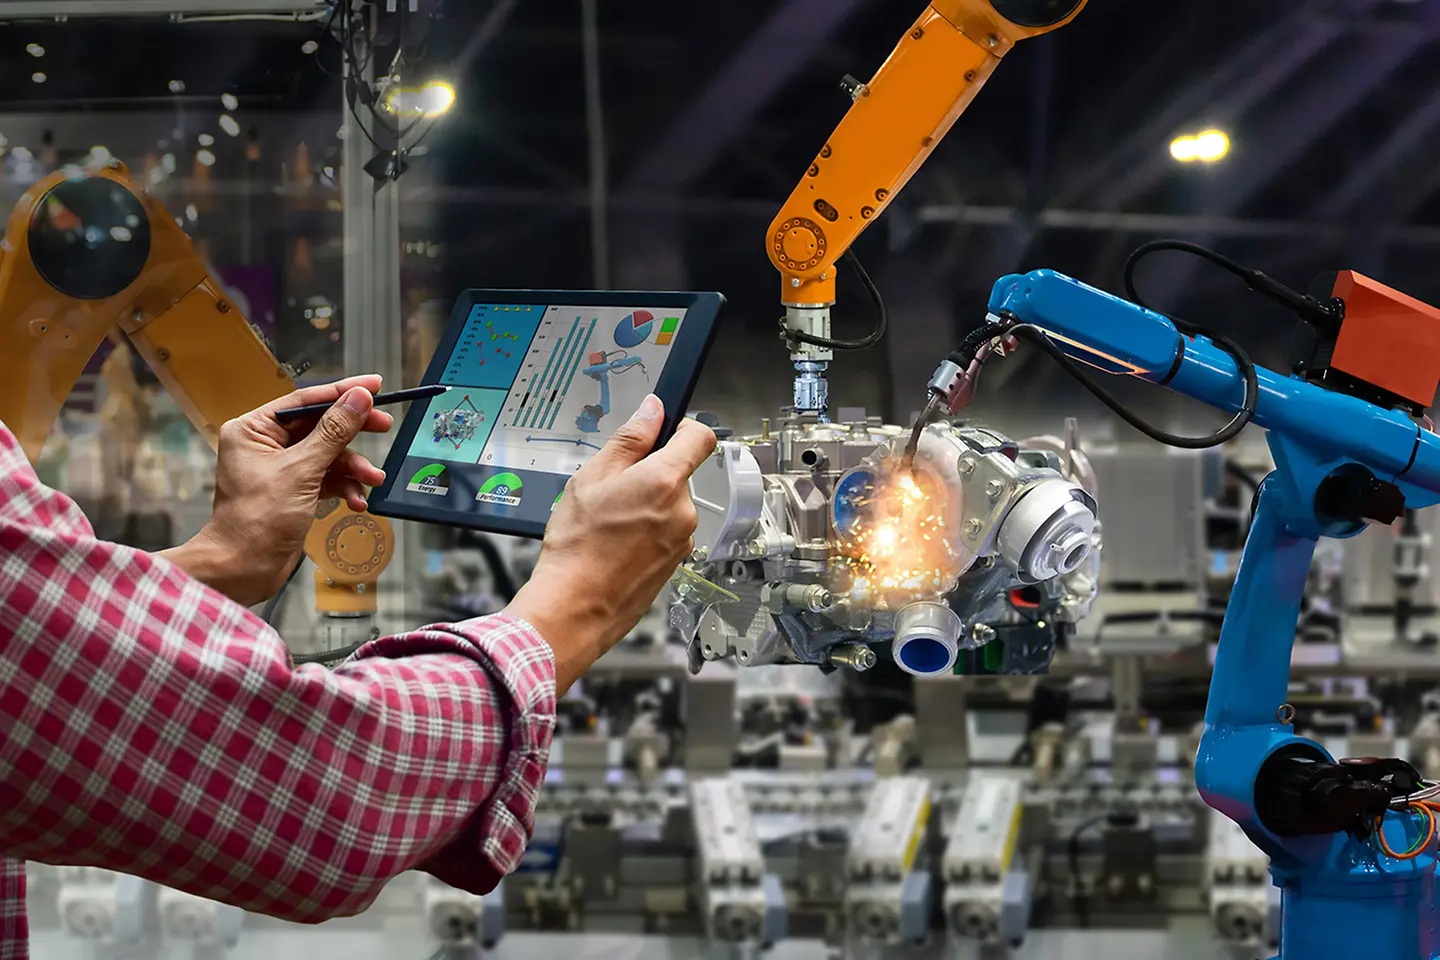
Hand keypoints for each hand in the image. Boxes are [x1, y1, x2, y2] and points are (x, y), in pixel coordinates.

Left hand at [163, 376, 394, 606]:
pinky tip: (356, 501)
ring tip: (373, 479)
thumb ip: (333, 432)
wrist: (244, 568)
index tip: (374, 386)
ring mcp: (281, 469)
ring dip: (353, 467)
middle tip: (385, 425)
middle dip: (353, 432)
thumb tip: (358, 398)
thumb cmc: (257, 520)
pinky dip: (344, 487)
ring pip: (328, 454)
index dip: (342, 392)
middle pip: (320, 426)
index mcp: (254, 429)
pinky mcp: (294, 491)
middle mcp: (265, 444)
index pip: (305, 400)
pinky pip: (327, 478)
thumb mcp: (301, 471)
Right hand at [508, 394, 715, 691]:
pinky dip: (647, 532)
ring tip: (610, 522)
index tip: (663, 432)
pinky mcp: (676, 562)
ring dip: (647, 506)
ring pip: (670, 506)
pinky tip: (616, 544)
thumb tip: (651, 411)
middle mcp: (682, 510)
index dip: (682, 428)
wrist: (574, 606)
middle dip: (650, 475)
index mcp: (664, 481)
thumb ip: (628, 440)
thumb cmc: (577, 547)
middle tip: (613, 489)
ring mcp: (682, 539)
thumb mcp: (591, 478)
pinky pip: (666, 533)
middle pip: (678, 474)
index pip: (700, 437)